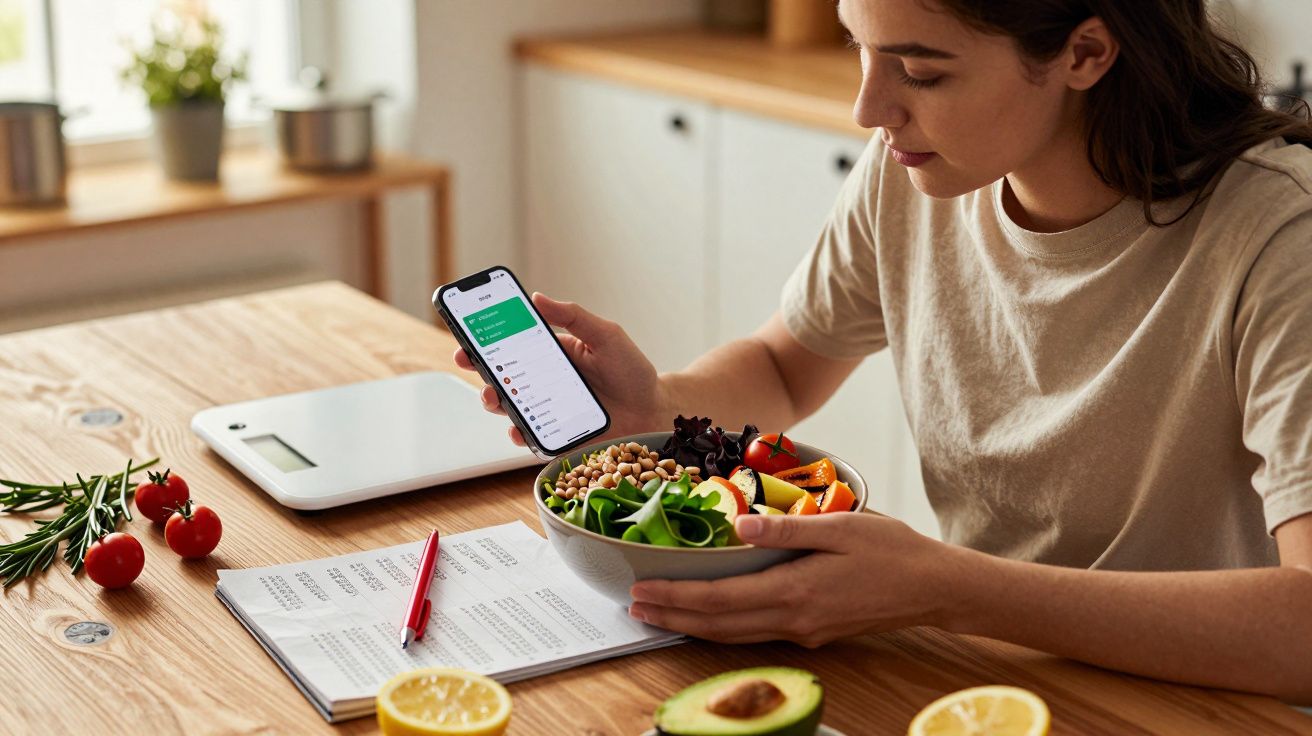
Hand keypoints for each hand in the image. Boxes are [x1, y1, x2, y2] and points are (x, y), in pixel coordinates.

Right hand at [453, 292, 664, 446]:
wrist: (654, 411)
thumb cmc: (632, 371)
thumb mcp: (606, 335)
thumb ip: (573, 316)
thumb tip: (537, 298)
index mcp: (552, 355)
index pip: (512, 345)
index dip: (486, 339)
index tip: (468, 331)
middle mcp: (545, 384)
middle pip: (503, 376)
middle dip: (479, 368)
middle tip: (468, 360)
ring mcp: (549, 411)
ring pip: (509, 407)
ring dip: (494, 401)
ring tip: (492, 395)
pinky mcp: (557, 436)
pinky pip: (531, 438)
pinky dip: (520, 435)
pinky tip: (518, 430)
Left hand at [627, 512, 977, 646]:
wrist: (934, 588)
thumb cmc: (892, 551)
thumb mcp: (841, 527)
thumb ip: (787, 530)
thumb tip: (739, 528)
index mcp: (796, 591)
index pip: (720, 599)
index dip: (676, 597)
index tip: (642, 590)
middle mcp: (794, 620)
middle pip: (718, 625)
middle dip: (672, 617)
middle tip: (633, 608)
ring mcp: (803, 632)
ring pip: (734, 635)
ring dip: (692, 626)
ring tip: (658, 614)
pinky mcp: (813, 633)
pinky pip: (756, 634)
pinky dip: (723, 628)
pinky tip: (710, 617)